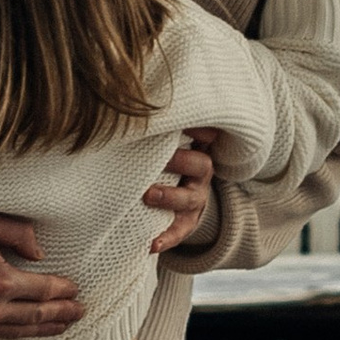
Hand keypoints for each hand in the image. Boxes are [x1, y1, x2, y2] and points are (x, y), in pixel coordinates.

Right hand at [0, 212, 80, 339]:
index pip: (44, 289)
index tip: (75, 289)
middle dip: (62, 313)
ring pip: (18, 332)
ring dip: (43, 331)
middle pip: (37, 314)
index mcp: (0, 279)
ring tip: (61, 328)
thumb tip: (40, 252)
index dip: (63, 290)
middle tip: (79, 312)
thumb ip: (17, 232)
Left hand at [144, 132, 218, 254]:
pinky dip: (166, 238)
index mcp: (197, 150)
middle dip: (180, 161)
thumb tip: (130, 94)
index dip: (203, 129)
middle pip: (202, 165)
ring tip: (148, 196)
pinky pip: (179, 232)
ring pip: (190, 199)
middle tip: (160, 157)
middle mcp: (200, 174)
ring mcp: (195, 200)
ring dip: (170, 196)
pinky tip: (151, 244)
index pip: (209, 135)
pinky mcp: (185, 223)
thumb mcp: (166, 143)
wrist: (174, 198)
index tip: (188, 121)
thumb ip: (159, 128)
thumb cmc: (163, 162)